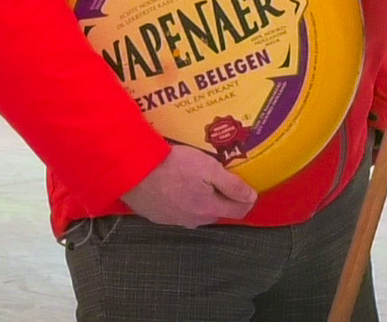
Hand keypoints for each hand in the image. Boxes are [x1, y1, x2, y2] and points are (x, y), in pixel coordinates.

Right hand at [120, 144, 256, 227]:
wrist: (134, 171)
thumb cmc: (173, 166)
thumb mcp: (208, 168)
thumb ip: (231, 185)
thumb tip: (252, 197)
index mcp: (209, 209)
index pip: (238, 212)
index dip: (247, 200)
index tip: (249, 187)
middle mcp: (194, 220)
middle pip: (217, 212)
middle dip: (223, 198)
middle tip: (221, 178)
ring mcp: (175, 220)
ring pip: (197, 212)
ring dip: (201, 200)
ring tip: (198, 181)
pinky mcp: (158, 217)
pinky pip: (178, 210)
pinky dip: (183, 201)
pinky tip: (177, 186)